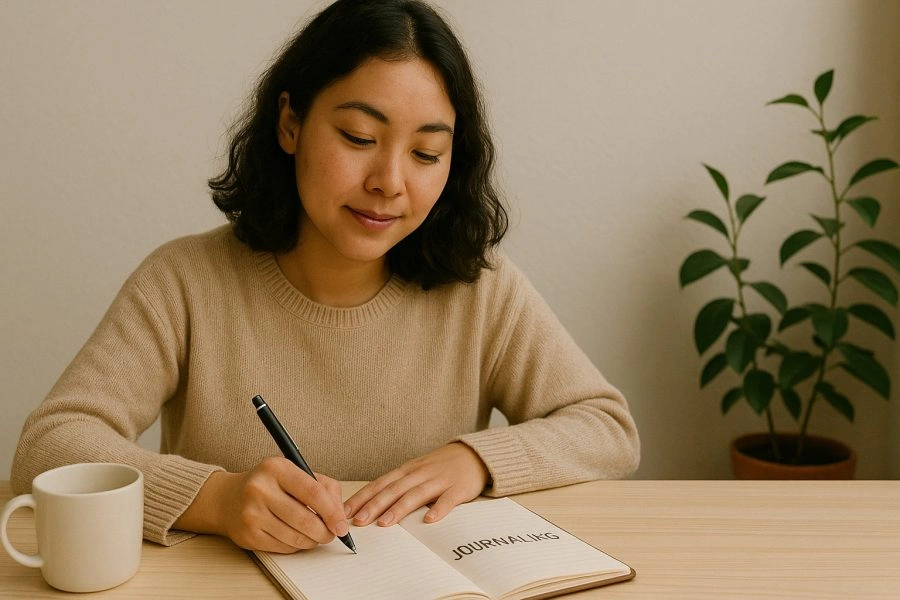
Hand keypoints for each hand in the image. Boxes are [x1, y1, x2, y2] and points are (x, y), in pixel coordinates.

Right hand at [174, 457, 348, 552]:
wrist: (227, 499)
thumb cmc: (270, 485)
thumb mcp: (296, 473)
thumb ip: (324, 488)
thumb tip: (340, 515)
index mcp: (276, 468)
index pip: (313, 492)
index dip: (332, 512)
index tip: (342, 525)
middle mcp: (260, 489)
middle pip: (305, 519)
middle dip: (325, 532)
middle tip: (332, 534)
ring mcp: (251, 513)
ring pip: (295, 537)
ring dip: (312, 541)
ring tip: (316, 536)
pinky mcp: (248, 535)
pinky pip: (283, 547)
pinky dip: (296, 546)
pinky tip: (297, 538)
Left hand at [344, 442, 489, 526]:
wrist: (474, 455)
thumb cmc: (440, 467)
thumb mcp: (416, 471)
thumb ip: (398, 485)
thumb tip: (370, 505)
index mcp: (407, 470)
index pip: (380, 483)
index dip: (362, 497)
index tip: (345, 511)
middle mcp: (420, 473)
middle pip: (394, 489)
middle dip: (374, 505)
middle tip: (358, 521)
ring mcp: (439, 480)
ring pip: (416, 494)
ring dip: (399, 509)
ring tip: (384, 523)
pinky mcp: (458, 488)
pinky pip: (448, 500)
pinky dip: (438, 509)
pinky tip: (429, 520)